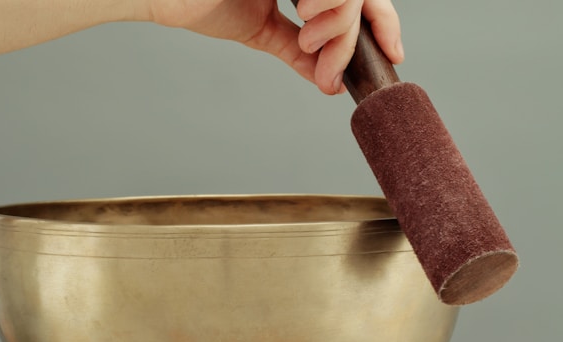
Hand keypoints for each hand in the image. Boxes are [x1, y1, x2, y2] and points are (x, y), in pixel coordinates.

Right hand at [145, 0, 403, 94]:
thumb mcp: (262, 30)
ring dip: (340, 25)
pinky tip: (304, 16)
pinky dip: (332, 2)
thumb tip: (329, 81)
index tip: (392, 54)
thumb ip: (298, 50)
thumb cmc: (200, 0)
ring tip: (308, 39)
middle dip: (354, 39)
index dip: (382, 22)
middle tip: (329, 71)